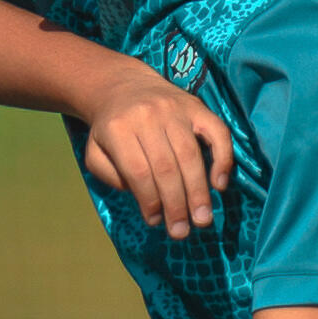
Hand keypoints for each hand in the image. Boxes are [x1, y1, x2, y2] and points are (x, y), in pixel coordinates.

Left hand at [76, 66, 232, 238]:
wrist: (123, 86)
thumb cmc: (110, 129)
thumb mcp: (95, 152)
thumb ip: (111, 176)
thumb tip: (144, 196)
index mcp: (119, 128)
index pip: (138, 171)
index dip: (149, 200)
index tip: (156, 222)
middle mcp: (148, 116)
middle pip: (166, 167)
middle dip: (176, 204)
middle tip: (183, 231)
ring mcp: (175, 109)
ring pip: (190, 155)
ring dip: (198, 191)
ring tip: (202, 219)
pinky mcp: (197, 106)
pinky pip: (217, 132)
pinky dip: (222, 159)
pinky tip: (219, 184)